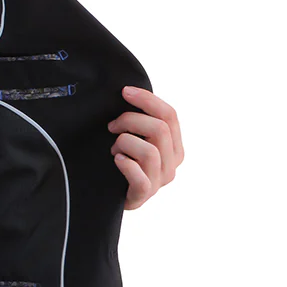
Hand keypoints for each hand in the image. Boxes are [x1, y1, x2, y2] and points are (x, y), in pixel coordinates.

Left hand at [107, 85, 183, 209]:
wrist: (111, 194)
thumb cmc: (124, 161)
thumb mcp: (139, 138)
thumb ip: (143, 121)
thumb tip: (129, 92)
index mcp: (175, 147)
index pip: (170, 115)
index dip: (147, 99)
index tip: (125, 91)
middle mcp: (172, 164)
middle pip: (159, 129)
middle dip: (130, 120)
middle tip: (112, 126)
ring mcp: (160, 181)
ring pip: (149, 151)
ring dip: (124, 143)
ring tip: (114, 149)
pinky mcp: (143, 195)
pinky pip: (140, 177)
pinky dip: (125, 165)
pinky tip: (116, 160)